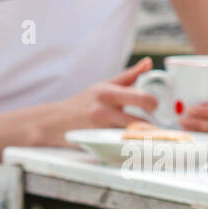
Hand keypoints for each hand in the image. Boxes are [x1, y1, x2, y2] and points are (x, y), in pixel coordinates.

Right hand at [36, 57, 159, 145]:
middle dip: (151, 125)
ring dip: (140, 137)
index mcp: (109, 91)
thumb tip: (148, 63)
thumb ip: (129, 76)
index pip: (142, 97)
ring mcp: (100, 125)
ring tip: (143, 137)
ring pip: (132, 134)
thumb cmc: (83, 103)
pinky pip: (119, 144)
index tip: (153, 109)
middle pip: (140, 119)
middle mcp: (105, 107)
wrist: (54, 120)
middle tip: (153, 127)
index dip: (153, 104)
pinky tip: (128, 145)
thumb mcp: (104, 85)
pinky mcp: (96, 140)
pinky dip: (127, 145)